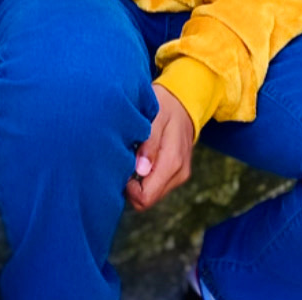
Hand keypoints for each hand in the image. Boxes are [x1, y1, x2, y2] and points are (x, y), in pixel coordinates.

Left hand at [125, 84, 193, 211]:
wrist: (183, 102)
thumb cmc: (164, 106)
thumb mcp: (156, 117)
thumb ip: (149, 143)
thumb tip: (141, 171)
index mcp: (172, 162)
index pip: (146, 196)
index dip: (128, 190)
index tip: (118, 169)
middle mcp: (178, 173)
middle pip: (147, 199)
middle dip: (130, 186)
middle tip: (119, 161)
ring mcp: (178, 174)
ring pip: (151, 193)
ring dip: (137, 181)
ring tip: (128, 156)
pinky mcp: (176, 172)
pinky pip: (156, 184)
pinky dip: (143, 176)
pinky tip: (136, 157)